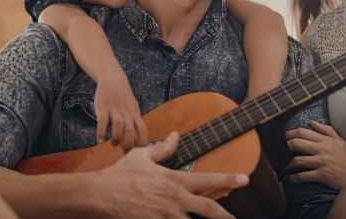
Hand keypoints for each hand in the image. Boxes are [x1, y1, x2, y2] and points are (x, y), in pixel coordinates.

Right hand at [94, 72, 147, 150]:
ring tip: (113, 144)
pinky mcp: (103, 107)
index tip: (139, 153)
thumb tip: (137, 142)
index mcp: (135, 114)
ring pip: (118, 125)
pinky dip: (101, 132)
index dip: (142, 142)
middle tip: (125, 153)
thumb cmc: (124, 98)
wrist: (113, 79)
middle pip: (131, 130)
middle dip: (129, 144)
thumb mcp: (132, 109)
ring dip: (116, 138)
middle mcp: (126, 112)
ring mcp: (114, 109)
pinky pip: (103, 121)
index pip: (143, 130)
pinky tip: (99, 140)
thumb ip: (134, 124)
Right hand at [98, 132, 248, 218]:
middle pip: (208, 208)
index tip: (245, 179)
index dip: (229, 179)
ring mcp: (165, 216)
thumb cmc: (121, 174)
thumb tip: (176, 135)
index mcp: (173, 180)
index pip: (208, 179)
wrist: (100, 195)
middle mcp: (174, 200)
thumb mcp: (142, 156)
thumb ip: (163, 147)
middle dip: (225, 215)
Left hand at [284, 121, 345, 189]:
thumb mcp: (341, 141)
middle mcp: (321, 149)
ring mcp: (321, 162)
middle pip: (296, 144)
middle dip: (284, 146)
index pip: (302, 132)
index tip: (283, 137)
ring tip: (281, 167)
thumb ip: (326, 130)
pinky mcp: (322, 175)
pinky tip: (288, 179)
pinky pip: (303, 176)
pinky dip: (293, 178)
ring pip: (297, 160)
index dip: (289, 134)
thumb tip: (311, 122)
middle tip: (278, 151)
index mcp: (325, 140)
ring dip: (286, 164)